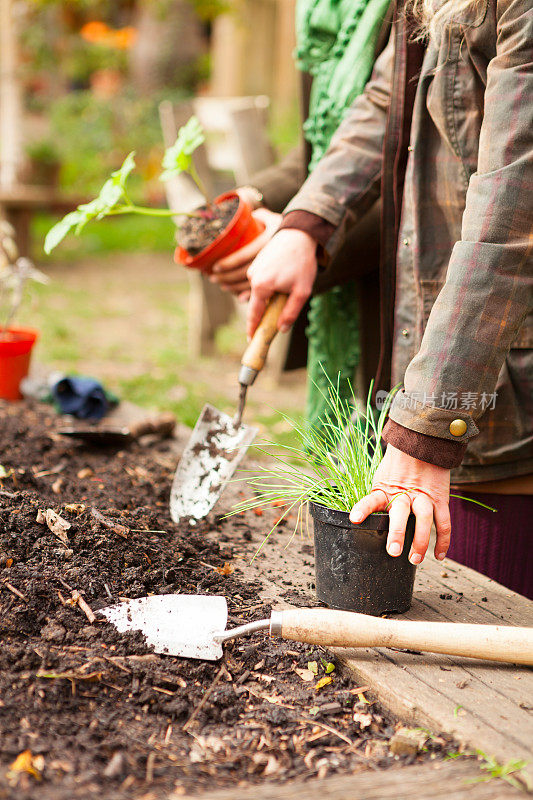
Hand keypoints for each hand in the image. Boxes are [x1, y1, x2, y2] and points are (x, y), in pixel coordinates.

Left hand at [210, 208, 280, 299]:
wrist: (306, 240)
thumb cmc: (286, 230)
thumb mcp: (273, 219)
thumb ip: (260, 215)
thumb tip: (249, 214)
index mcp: (266, 243)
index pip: (241, 257)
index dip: (226, 264)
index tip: (215, 267)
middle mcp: (271, 258)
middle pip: (243, 273)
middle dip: (225, 278)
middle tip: (213, 278)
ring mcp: (277, 272)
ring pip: (251, 285)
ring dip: (234, 288)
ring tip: (223, 285)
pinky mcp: (281, 281)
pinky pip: (262, 294)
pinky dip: (248, 295)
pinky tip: (239, 296)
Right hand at [246, 228, 317, 338]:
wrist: (299, 234)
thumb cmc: (302, 263)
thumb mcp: (302, 291)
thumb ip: (291, 312)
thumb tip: (281, 329)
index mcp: (261, 285)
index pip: (254, 313)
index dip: (252, 328)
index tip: (251, 340)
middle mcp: (252, 277)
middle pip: (257, 303)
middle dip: (266, 311)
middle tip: (278, 316)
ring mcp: (252, 269)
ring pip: (259, 291)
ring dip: (270, 295)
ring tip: (288, 285)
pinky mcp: (256, 263)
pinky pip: (261, 281)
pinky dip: (269, 285)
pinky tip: (283, 276)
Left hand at [349, 444, 451, 564]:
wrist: (422, 446)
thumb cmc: (397, 466)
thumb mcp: (382, 478)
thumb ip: (378, 496)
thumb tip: (365, 517)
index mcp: (386, 489)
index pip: (371, 499)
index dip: (362, 508)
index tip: (354, 519)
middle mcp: (404, 494)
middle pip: (400, 513)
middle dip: (397, 532)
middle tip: (394, 551)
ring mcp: (423, 497)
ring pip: (424, 519)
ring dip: (421, 541)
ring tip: (415, 559)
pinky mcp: (439, 499)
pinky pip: (444, 522)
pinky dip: (443, 540)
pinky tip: (439, 555)